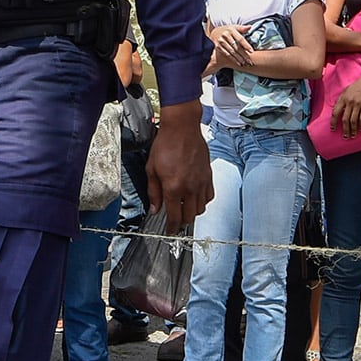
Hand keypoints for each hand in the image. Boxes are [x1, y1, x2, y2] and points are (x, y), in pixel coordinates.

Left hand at [143, 101, 211, 226]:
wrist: (182, 128)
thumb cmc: (165, 145)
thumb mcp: (151, 169)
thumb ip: (154, 192)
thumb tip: (155, 209)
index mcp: (173, 188)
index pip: (175, 217)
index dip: (172, 228)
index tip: (170, 231)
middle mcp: (190, 188)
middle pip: (189, 216)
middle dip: (182, 221)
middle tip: (176, 219)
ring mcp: (201, 182)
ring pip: (201, 209)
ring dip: (192, 212)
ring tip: (184, 208)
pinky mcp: (208, 176)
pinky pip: (209, 197)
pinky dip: (202, 201)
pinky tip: (195, 197)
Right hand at [208, 24, 254, 66]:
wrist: (214, 32)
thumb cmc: (228, 30)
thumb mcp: (234, 27)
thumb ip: (242, 28)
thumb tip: (250, 27)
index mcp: (231, 30)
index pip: (240, 39)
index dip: (246, 45)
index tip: (251, 51)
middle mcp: (225, 35)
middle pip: (236, 47)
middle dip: (244, 55)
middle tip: (250, 61)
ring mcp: (221, 42)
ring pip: (232, 52)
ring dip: (239, 58)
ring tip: (245, 63)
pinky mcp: (218, 47)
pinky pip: (227, 54)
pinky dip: (233, 59)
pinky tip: (238, 63)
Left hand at [329, 74, 360, 138]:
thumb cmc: (358, 84)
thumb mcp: (346, 90)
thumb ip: (342, 100)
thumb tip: (338, 110)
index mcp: (342, 98)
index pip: (335, 112)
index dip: (333, 122)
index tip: (333, 129)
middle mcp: (349, 102)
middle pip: (344, 119)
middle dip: (344, 129)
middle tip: (345, 136)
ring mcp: (357, 104)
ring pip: (353, 120)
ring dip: (352, 130)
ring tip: (352, 135)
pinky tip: (360, 130)